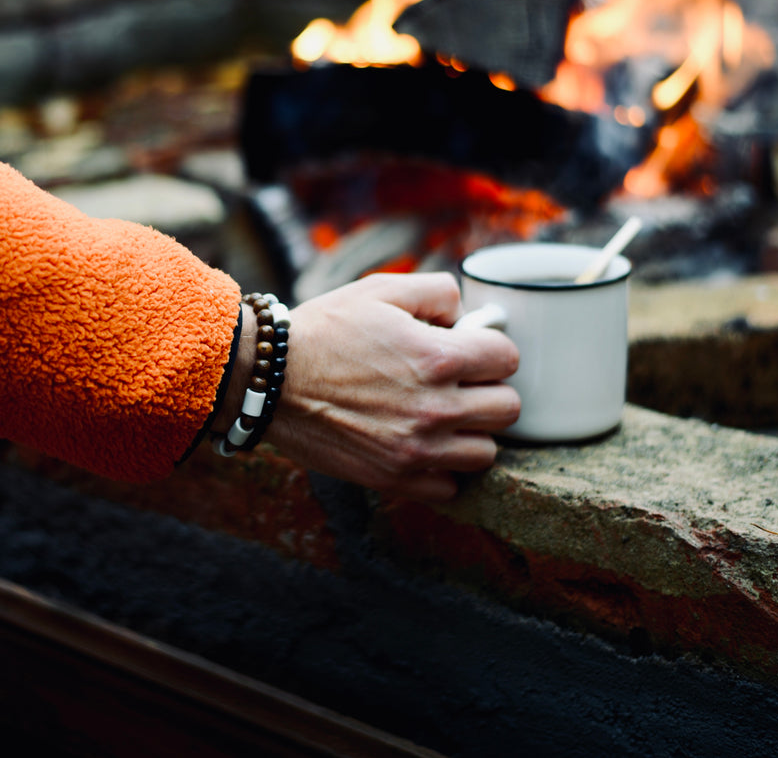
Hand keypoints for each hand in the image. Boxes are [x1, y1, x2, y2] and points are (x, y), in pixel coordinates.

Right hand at [266, 272, 519, 502]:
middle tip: (458, 382)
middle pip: (508, 409)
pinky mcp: (395, 478)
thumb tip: (467, 315)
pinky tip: (421, 445)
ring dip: (470, 433)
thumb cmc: (324, 330)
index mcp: (438, 357)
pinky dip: (442, 470)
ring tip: (441, 416)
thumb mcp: (381, 289)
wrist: (269, 379)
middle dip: (487, 390)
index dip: (489, 348)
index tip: (469, 350)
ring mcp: (417, 448)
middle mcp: (436, 407)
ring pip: (486, 452)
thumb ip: (438, 292)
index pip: (508, 359)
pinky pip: (450, 487)